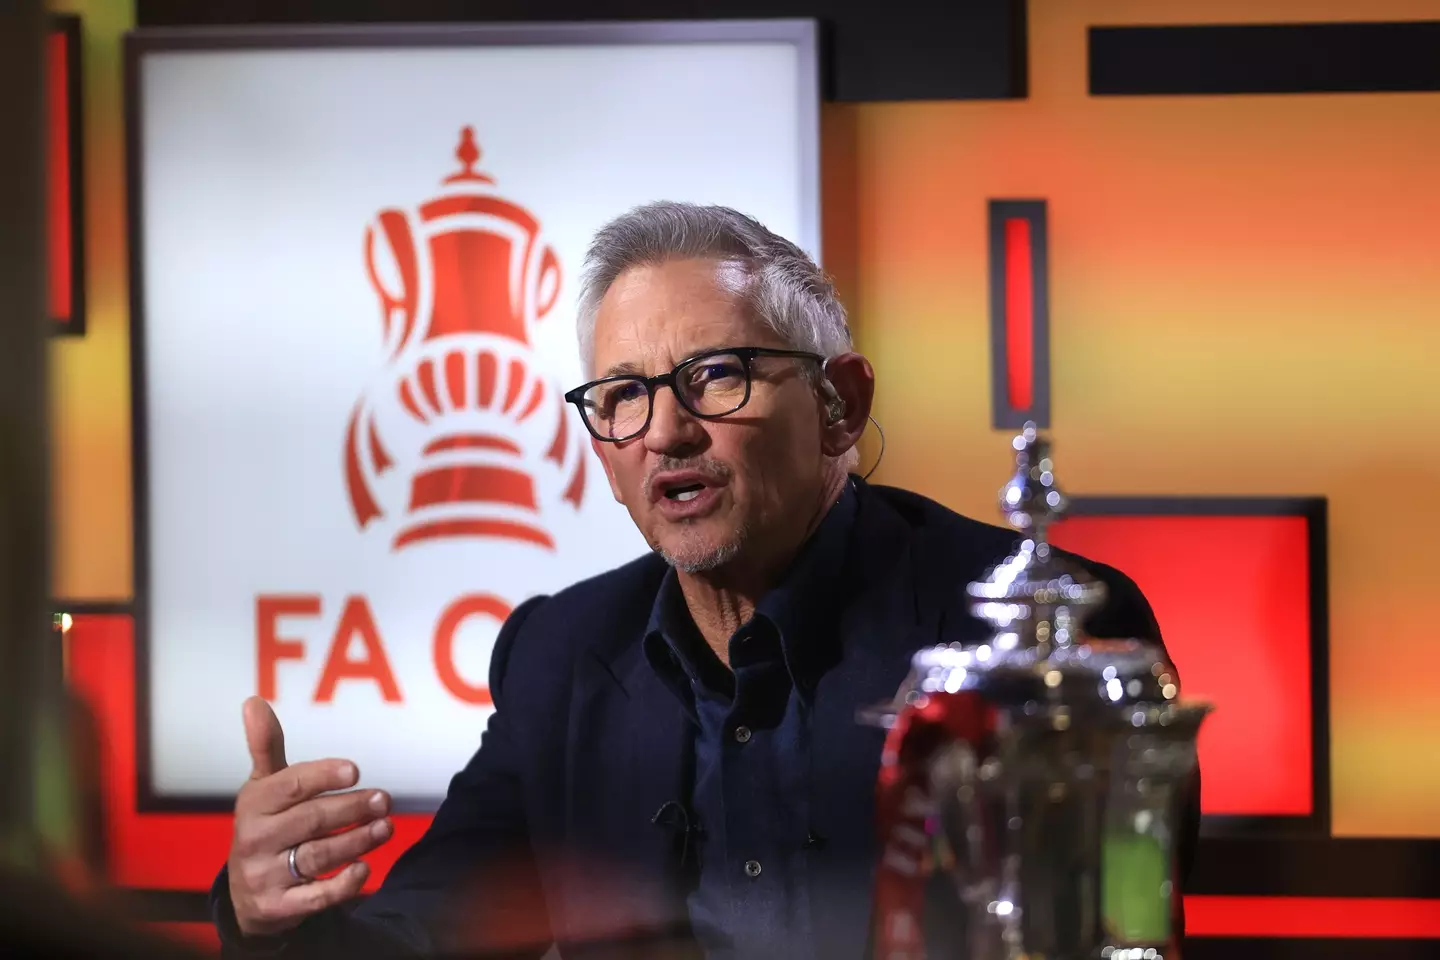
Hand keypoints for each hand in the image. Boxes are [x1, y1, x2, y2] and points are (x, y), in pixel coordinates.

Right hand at [227, 696, 393, 937]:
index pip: (289, 786)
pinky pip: (315, 898)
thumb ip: (266, 747)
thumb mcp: (264, 788)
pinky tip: (365, 869)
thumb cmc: (266, 826)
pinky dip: (341, 885)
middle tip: (384, 799)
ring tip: (386, 827)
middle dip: (351, 808)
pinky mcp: (279, 908)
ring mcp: (265, 876)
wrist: (246, 895)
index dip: (322, 776)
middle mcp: (255, 839)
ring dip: (356, 841)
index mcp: (254, 804)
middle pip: (310, 820)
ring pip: (317, 856)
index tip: (355, 770)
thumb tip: (253, 701)